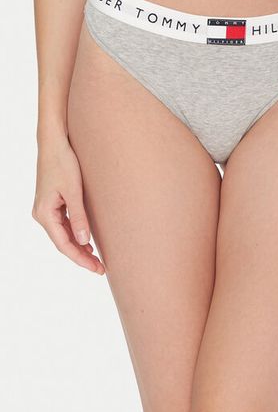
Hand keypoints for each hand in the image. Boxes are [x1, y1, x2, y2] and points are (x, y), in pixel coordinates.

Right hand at [31, 135, 104, 274]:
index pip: (63, 244)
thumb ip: (79, 217)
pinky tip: (87, 242)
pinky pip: (63, 226)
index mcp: (44, 214)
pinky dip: (75, 235)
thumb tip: (83, 242)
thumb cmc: (63, 163)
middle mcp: (42, 214)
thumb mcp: (74, 191)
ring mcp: (46, 209)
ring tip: (96, 260)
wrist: (54, 143)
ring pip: (63, 236)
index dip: (80, 259)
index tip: (97, 269)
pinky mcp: (53, 203)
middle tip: (101, 269)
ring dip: (79, 247)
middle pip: (63, 243)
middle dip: (81, 257)